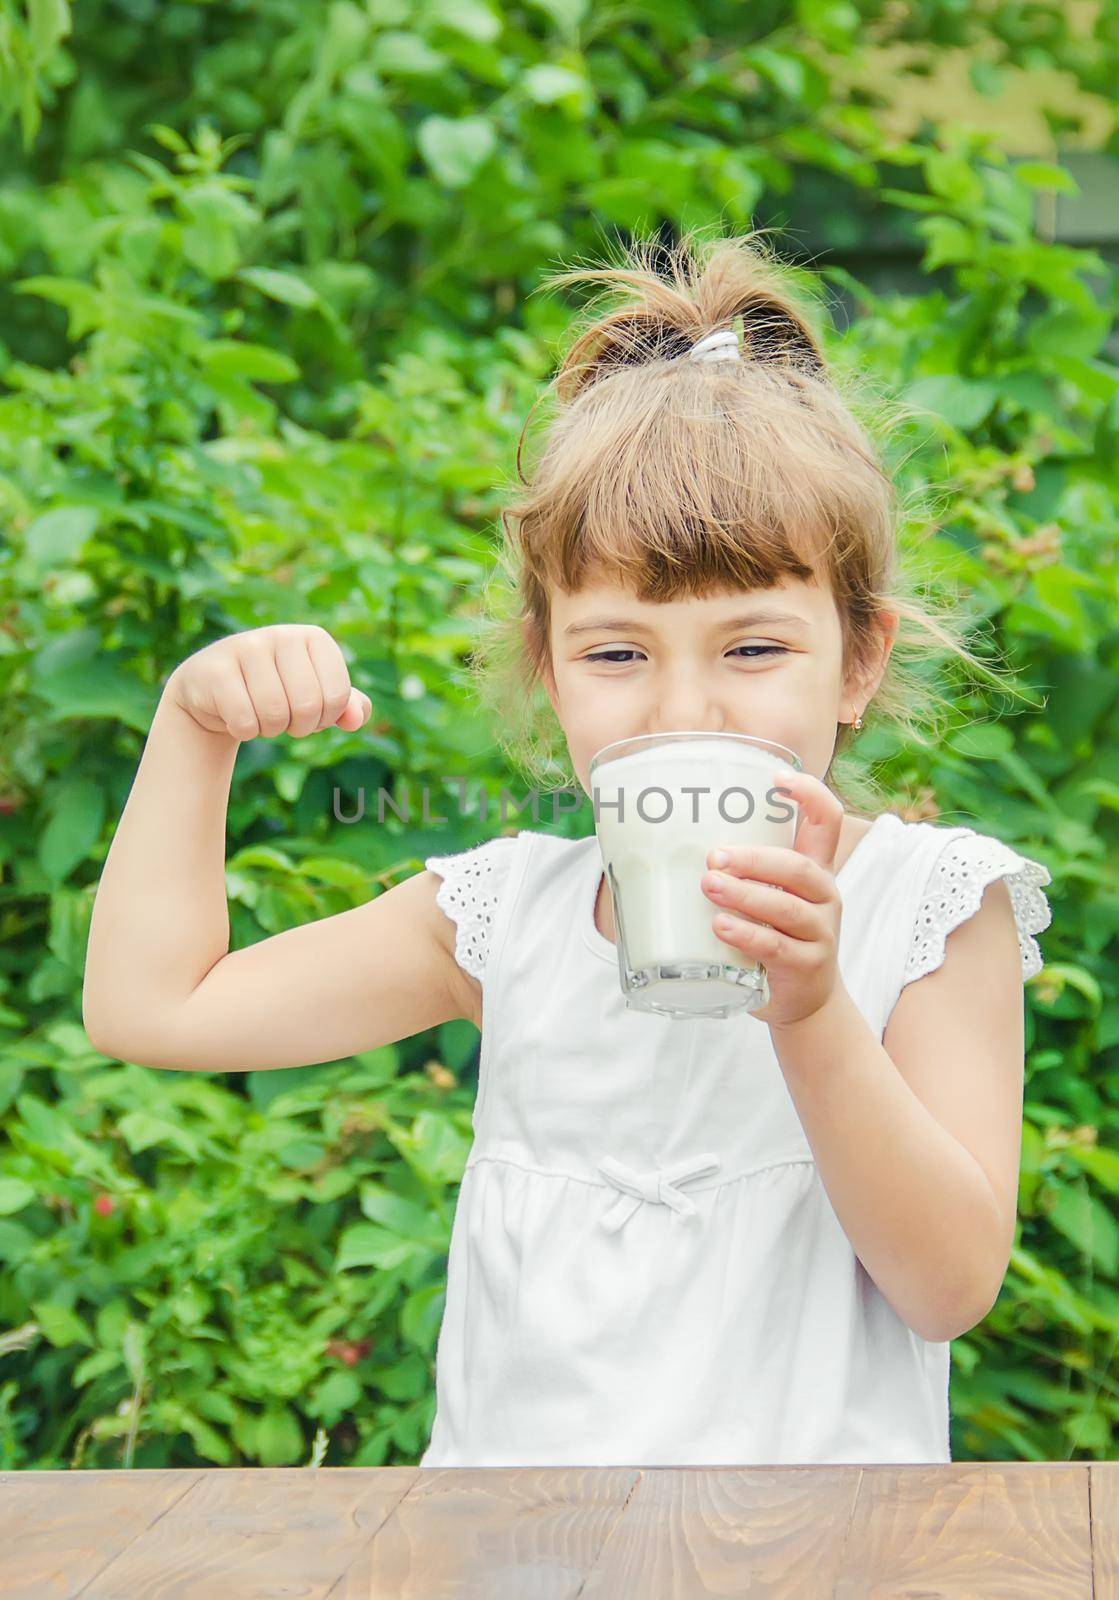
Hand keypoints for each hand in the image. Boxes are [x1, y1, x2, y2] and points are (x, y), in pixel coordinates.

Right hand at [166, 624, 371, 741]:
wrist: (214, 691)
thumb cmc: (275, 692)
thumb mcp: (316, 696)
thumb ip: (345, 706)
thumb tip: (358, 719)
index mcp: (314, 637)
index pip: (338, 696)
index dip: (325, 719)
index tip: (310, 713)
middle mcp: (281, 634)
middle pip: (308, 706)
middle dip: (299, 727)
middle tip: (284, 719)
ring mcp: (245, 647)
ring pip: (275, 714)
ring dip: (270, 729)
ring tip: (260, 715)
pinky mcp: (215, 669)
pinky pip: (244, 720)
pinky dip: (245, 731)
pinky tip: (236, 716)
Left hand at [701, 769, 844, 1028]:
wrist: (806, 1001)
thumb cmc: (775, 936)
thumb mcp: (769, 898)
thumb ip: (739, 873)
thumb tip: (659, 843)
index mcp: (814, 869)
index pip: (826, 820)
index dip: (809, 793)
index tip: (776, 778)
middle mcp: (824, 896)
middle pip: (798, 867)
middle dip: (754, 859)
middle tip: (712, 857)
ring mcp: (820, 932)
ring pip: (785, 907)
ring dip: (744, 894)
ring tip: (708, 886)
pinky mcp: (807, 965)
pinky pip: (776, 947)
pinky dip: (747, 935)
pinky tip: (720, 927)